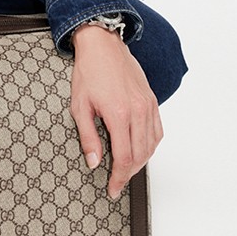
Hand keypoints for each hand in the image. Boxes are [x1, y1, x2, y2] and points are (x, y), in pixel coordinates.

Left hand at [69, 23, 162, 199]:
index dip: (119, 178)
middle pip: (141, 155)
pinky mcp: (153, 101)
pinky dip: (150, 145)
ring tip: (126, 169)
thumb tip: (94, 162)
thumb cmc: (89, 73)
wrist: (104, 46)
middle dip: (129, 173)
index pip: (125, 157)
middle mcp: (138, 111)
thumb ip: (88, 137)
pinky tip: (139, 150)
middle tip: (117, 183)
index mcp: (119, 114)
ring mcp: (148, 106)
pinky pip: (157, 131)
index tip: (112, 189)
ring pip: (152, 145)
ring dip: (141, 162)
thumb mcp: (79, 106)